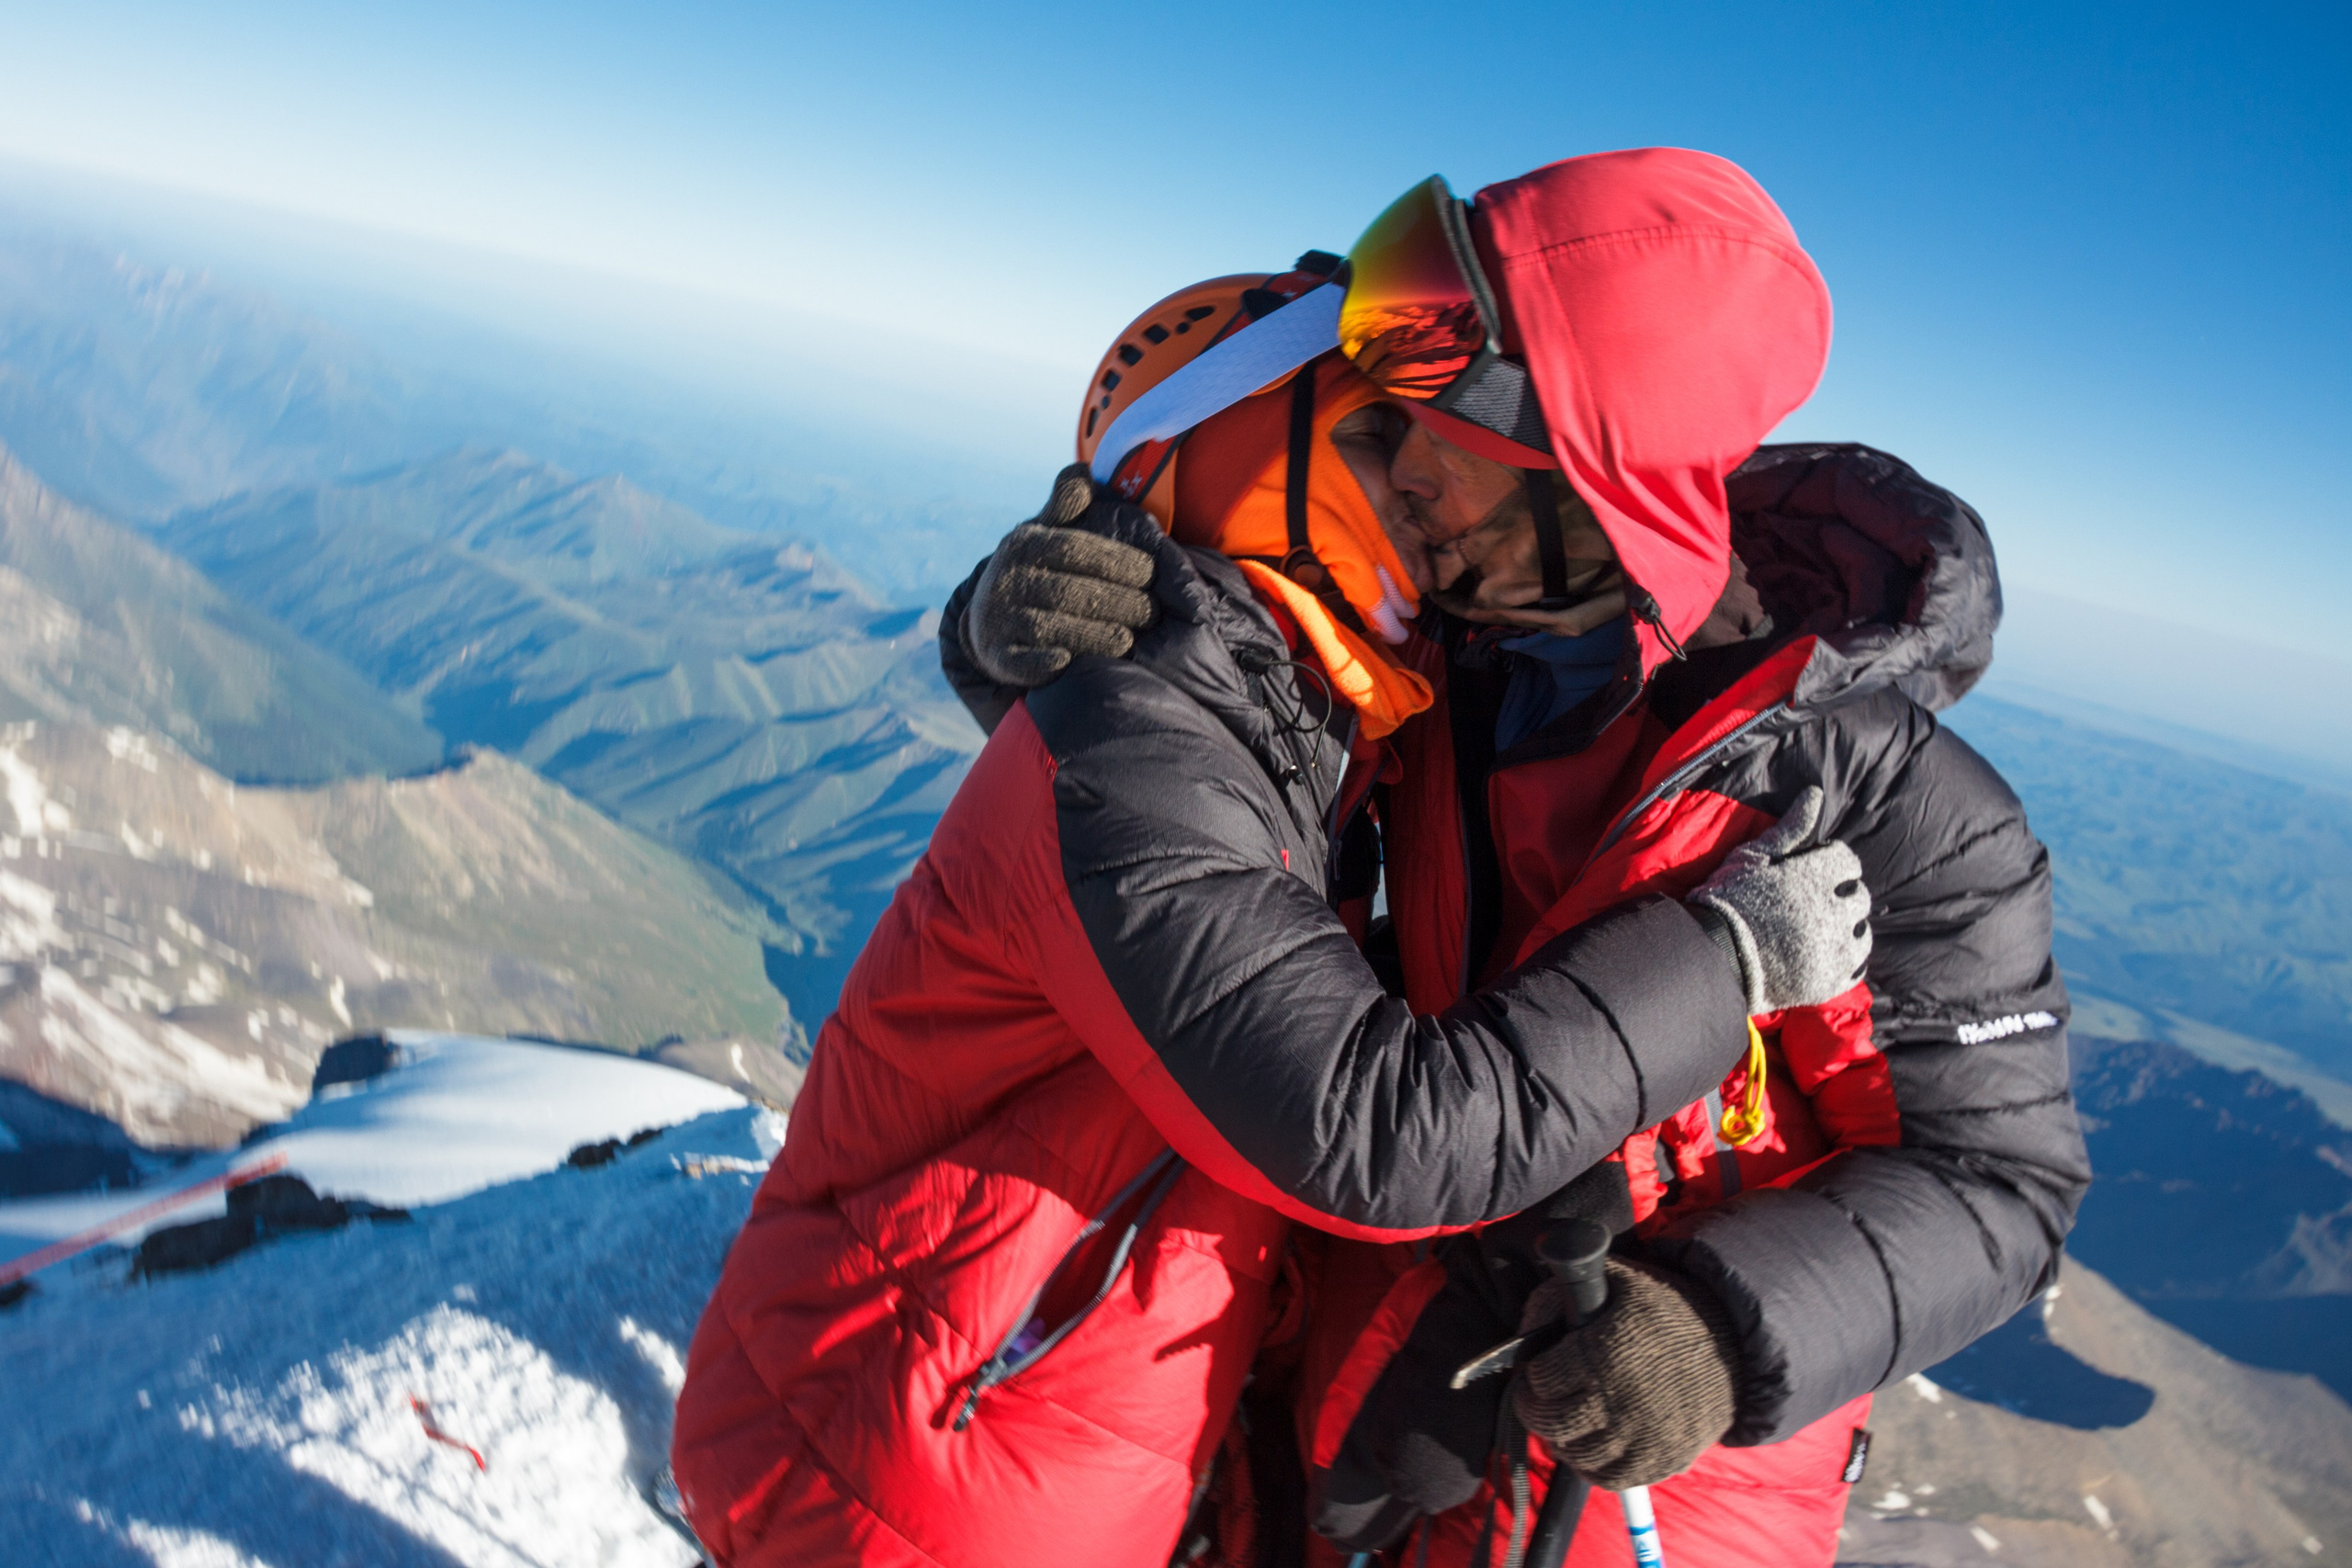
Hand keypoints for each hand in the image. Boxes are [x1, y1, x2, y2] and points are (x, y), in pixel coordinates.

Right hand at [963, 465, 1156, 687]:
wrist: (986, 619)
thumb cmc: (1034, 570)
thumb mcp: (1043, 532)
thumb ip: (1065, 504)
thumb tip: (1082, 469)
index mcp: (1025, 545)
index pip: (1074, 549)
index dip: (1115, 560)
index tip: (1150, 572)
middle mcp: (1008, 580)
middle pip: (1069, 591)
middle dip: (1116, 602)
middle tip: (1152, 613)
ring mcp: (1000, 618)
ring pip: (1052, 627)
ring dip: (1093, 635)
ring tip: (1129, 640)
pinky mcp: (997, 655)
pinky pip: (1021, 661)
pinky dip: (1043, 663)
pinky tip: (1069, 662)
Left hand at [1511, 1257, 1740, 1489]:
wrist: (1734, 1344)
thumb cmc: (1669, 1310)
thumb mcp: (1618, 1282)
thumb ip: (1565, 1293)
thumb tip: (1526, 1324)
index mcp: (1602, 1353)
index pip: (1540, 1379)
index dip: (1532, 1374)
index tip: (1536, 1372)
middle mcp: (1618, 1400)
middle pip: (1549, 1420)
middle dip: (1535, 1408)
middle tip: (1538, 1399)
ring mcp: (1640, 1436)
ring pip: (1573, 1452)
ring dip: (1559, 1438)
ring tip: (1562, 1422)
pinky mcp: (1661, 1460)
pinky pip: (1608, 1478)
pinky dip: (1589, 1467)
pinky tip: (1588, 1446)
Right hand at [1687, 785, 1870, 1012]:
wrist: (1710, 955)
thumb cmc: (1727, 900)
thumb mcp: (1753, 857)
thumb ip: (1789, 828)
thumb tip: (1816, 794)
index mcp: (1815, 877)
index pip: (1847, 860)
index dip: (1832, 861)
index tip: (1814, 868)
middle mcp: (1831, 913)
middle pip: (1859, 897)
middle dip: (1843, 894)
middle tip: (1818, 900)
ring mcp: (1832, 950)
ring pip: (1863, 933)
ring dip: (1849, 927)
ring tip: (1825, 929)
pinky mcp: (1828, 981)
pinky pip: (1857, 966)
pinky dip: (1849, 958)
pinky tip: (1828, 954)